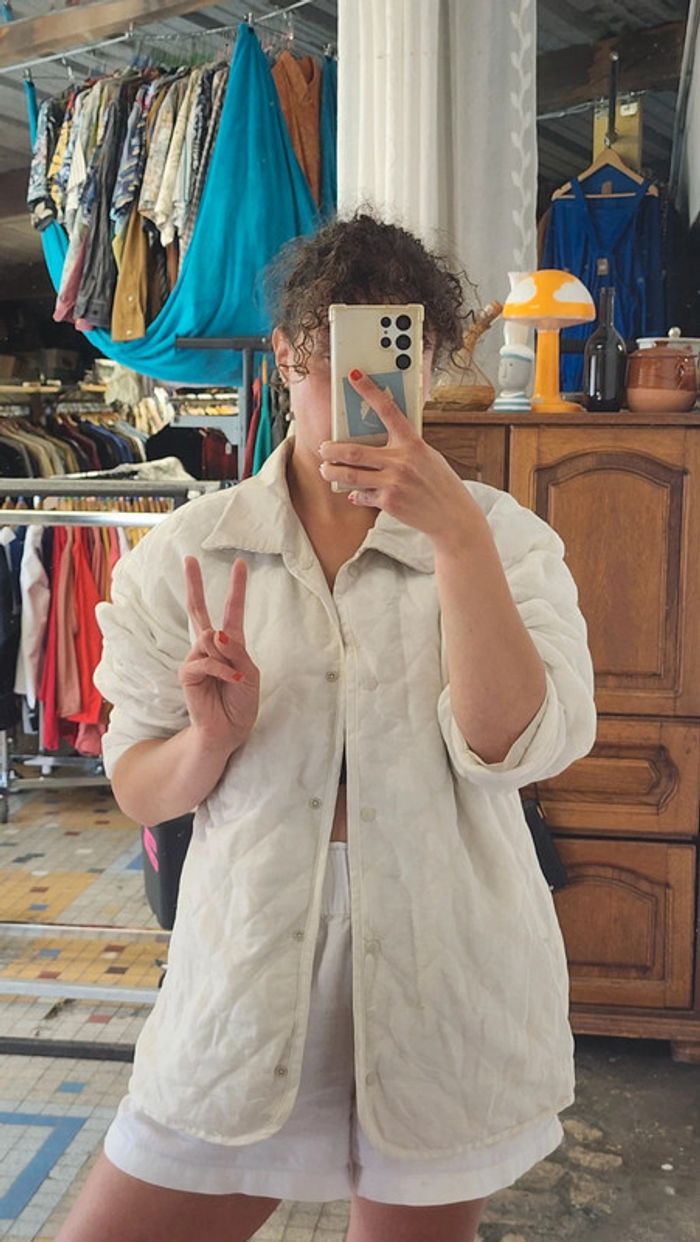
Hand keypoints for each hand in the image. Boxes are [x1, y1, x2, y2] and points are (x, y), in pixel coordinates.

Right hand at [179, 556, 259, 752]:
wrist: (230, 730)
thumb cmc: (241, 703)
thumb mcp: (250, 673)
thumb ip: (235, 650)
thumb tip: (214, 633)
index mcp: (230, 644)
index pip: (231, 610)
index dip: (236, 588)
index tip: (240, 563)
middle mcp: (210, 647)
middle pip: (197, 609)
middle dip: (193, 583)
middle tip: (189, 558)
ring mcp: (196, 658)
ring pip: (210, 638)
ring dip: (228, 656)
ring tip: (235, 677)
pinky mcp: (187, 673)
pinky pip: (205, 660)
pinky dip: (222, 669)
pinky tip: (232, 679)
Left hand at [318, 370, 480, 541]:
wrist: (453, 516)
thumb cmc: (440, 483)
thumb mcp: (428, 456)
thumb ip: (405, 447)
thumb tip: (379, 440)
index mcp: (413, 443)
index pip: (388, 409)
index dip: (369, 390)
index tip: (354, 376)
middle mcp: (402, 460)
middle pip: (354, 451)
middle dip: (331, 450)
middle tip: (323, 448)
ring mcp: (394, 482)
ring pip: (351, 475)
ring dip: (332, 472)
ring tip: (325, 469)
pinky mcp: (389, 502)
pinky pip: (362, 495)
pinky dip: (355, 494)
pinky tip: (353, 492)